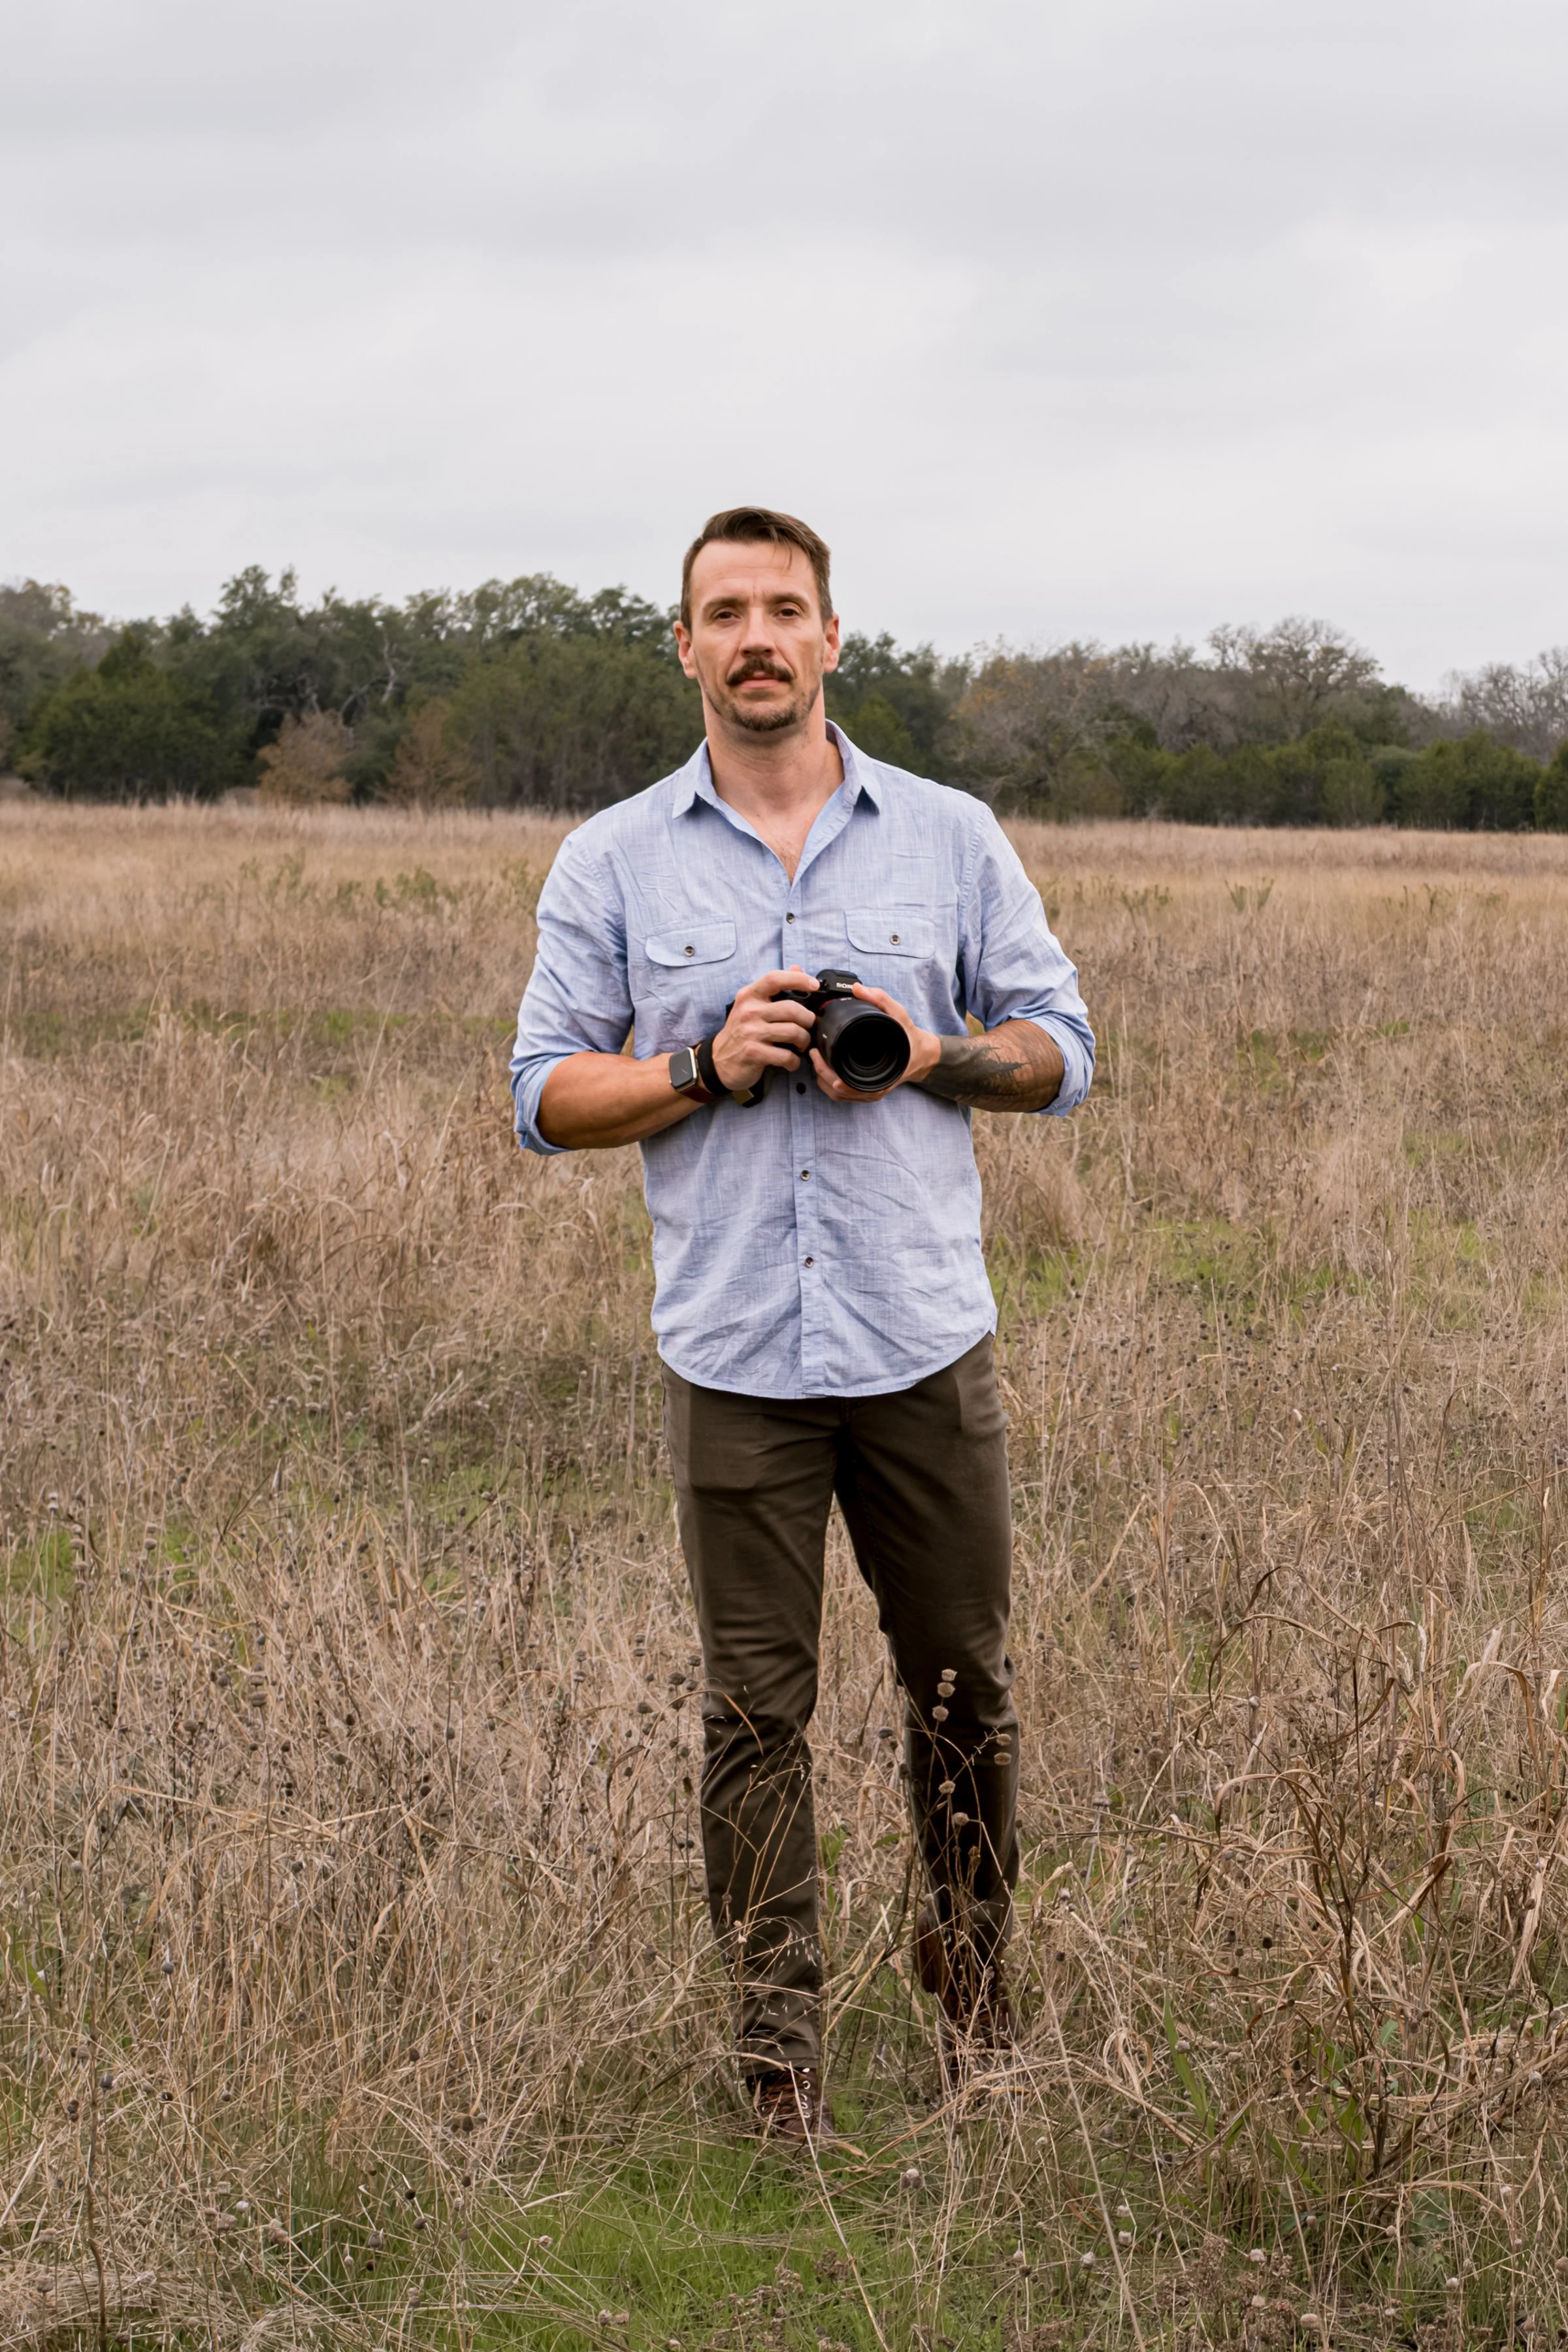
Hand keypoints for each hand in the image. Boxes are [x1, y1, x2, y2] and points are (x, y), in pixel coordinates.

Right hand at [710, 968, 819, 1090]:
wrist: (720, 1061)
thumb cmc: (741, 1031)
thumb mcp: (752, 1006)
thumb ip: (774, 987)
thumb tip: (797, 968)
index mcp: (749, 995)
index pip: (774, 979)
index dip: (798, 979)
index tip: (815, 985)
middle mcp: (749, 1011)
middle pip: (791, 1009)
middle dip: (808, 1019)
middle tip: (809, 1026)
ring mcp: (750, 1032)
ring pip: (793, 1032)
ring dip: (804, 1040)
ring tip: (801, 1044)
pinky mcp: (753, 1053)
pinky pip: (786, 1055)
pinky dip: (794, 1061)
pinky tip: (791, 1061)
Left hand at [809, 982, 941, 1105]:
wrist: (921, 1054)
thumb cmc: (909, 1037)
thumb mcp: (899, 1014)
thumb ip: (880, 999)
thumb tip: (857, 988)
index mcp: (882, 1075)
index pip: (849, 1084)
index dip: (829, 1073)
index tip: (818, 1056)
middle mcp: (875, 1088)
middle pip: (839, 1091)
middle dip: (821, 1074)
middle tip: (813, 1054)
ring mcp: (870, 1092)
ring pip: (839, 1095)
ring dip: (823, 1081)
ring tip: (815, 1061)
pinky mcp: (867, 1092)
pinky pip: (843, 1095)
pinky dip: (830, 1085)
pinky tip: (823, 1071)